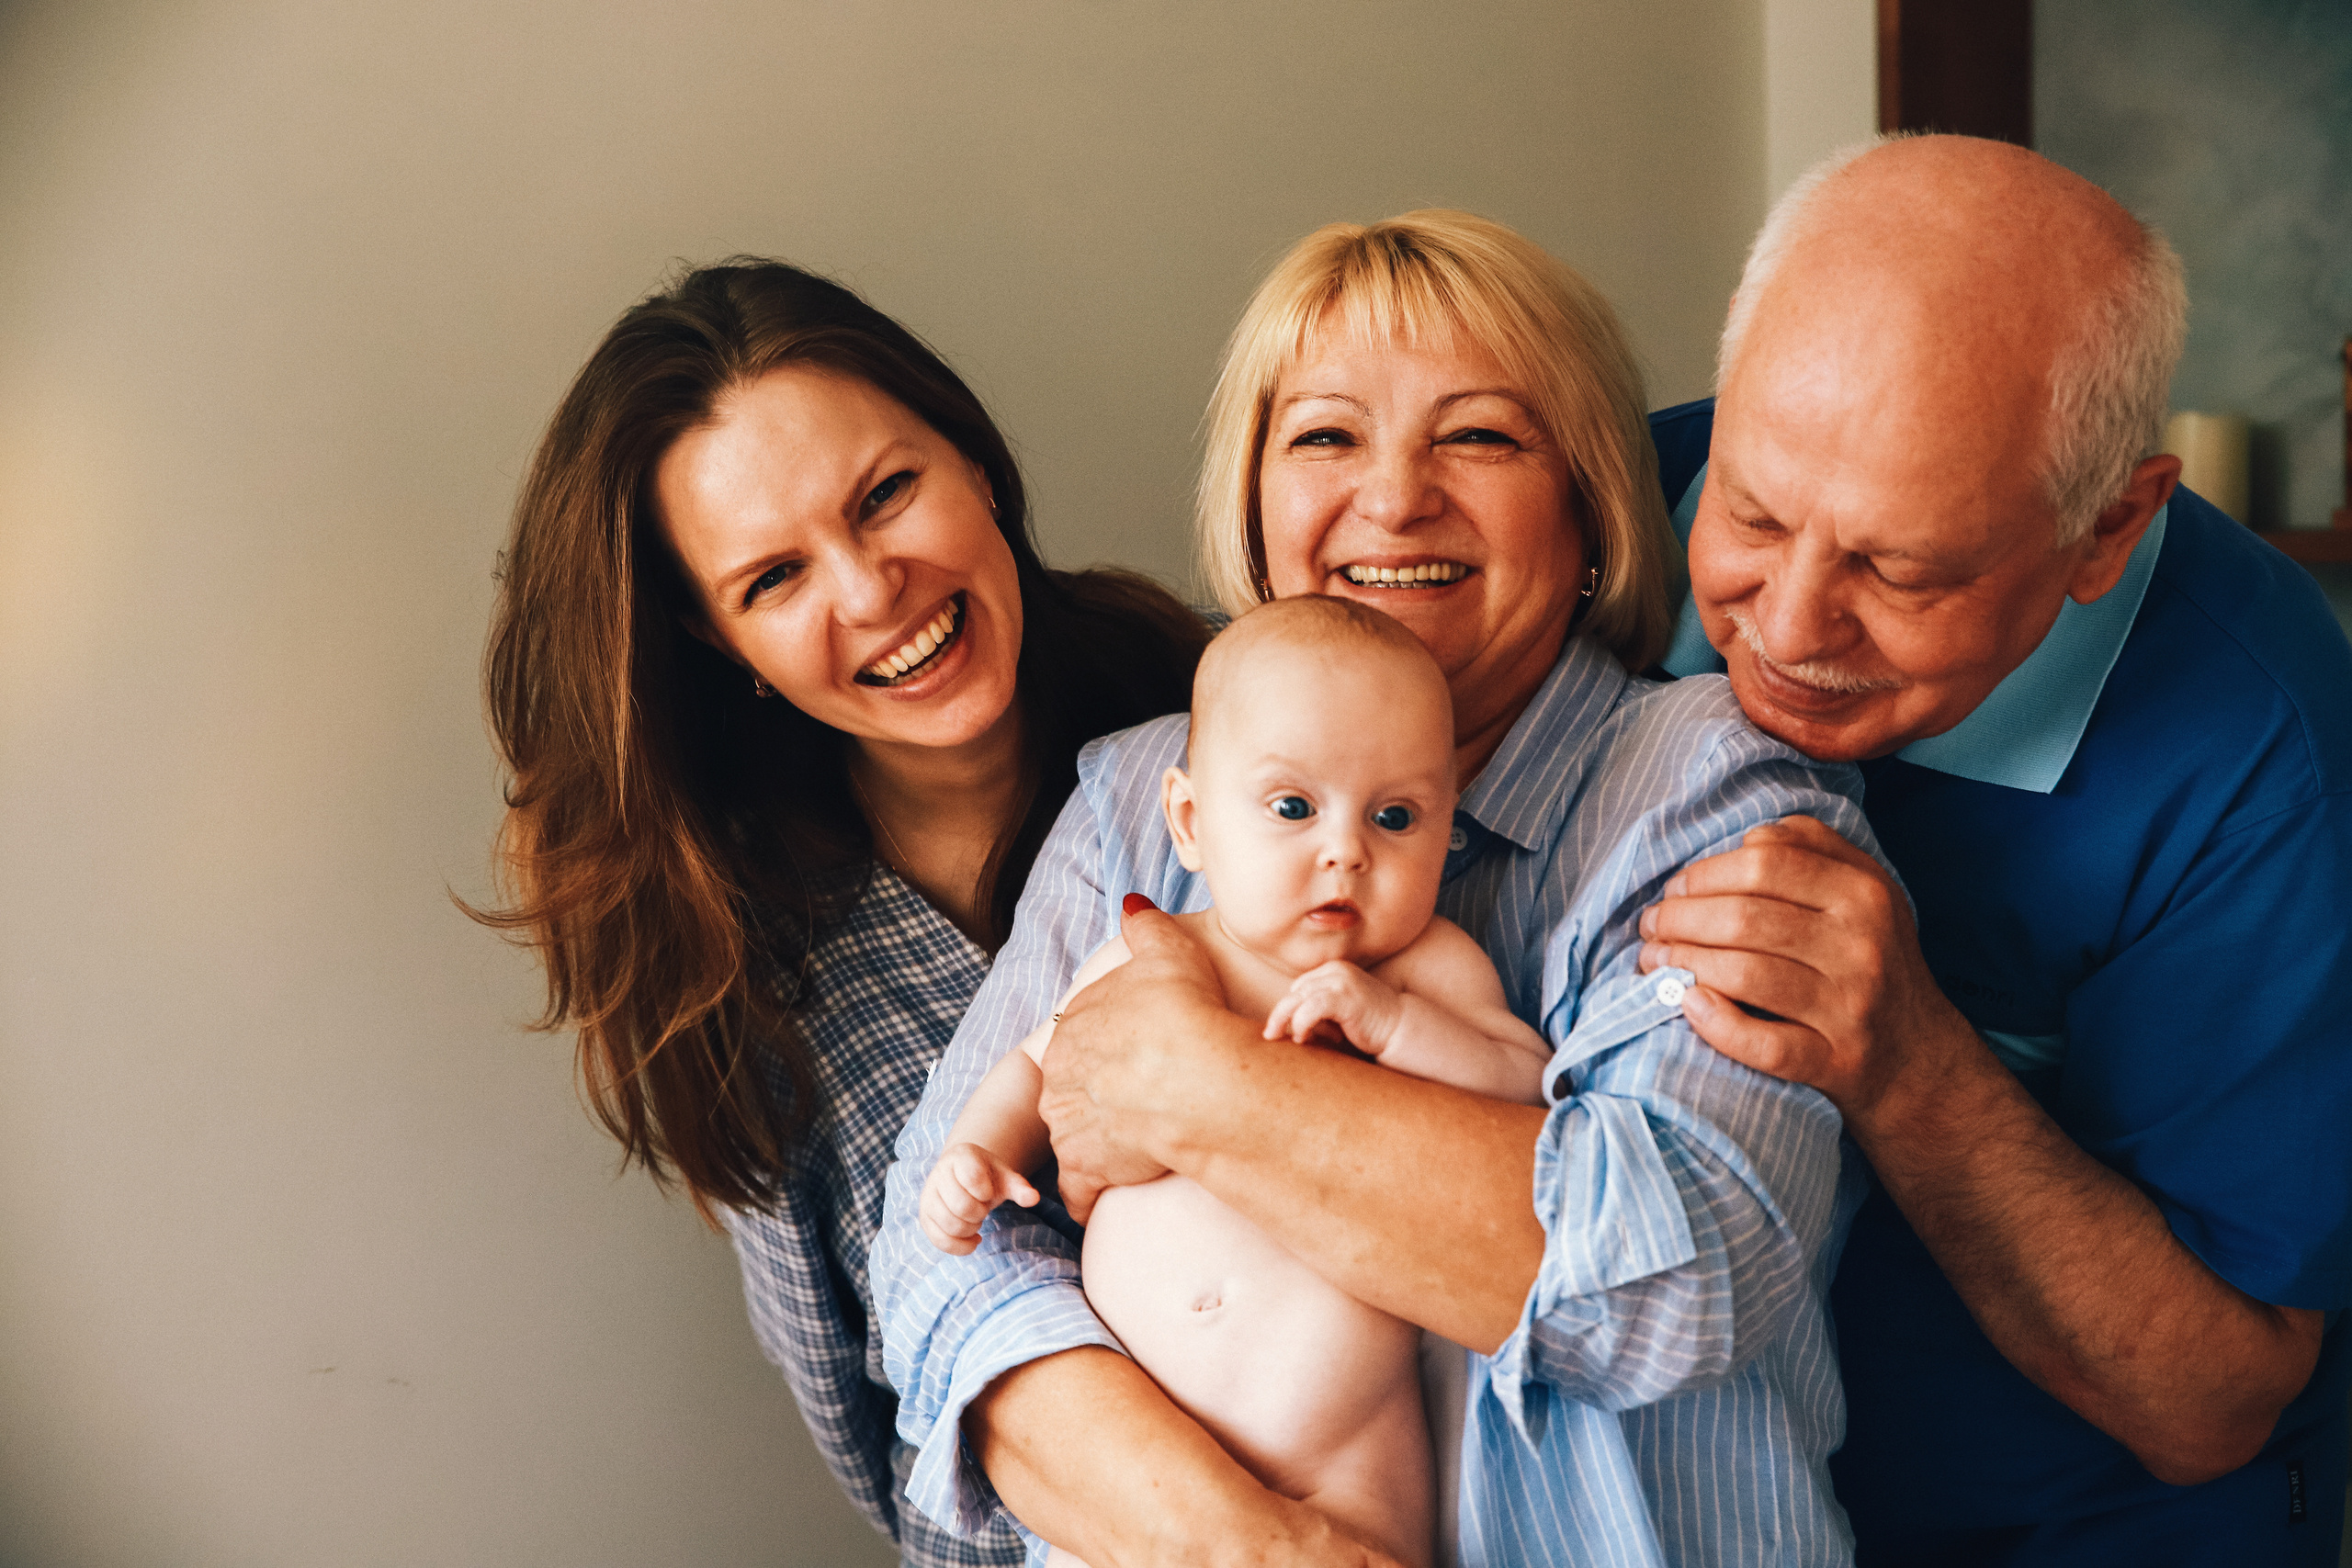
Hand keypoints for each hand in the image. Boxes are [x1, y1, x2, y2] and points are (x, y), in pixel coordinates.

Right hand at [919, 1143, 1040, 1253]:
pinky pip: (940, 1241)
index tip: (987, 1190)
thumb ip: (1019, 1187)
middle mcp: (939, 1172)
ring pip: (950, 1225)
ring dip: (970, 1228)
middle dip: (979, 1213)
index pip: (973, 1178)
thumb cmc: (988, 1178)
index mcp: (961, 1156)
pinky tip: (973, 1239)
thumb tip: (1034, 1199)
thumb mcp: (1005, 1178)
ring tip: (976, 1220)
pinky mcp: (924, 1217)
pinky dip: (961, 1246)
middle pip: (961, 1206)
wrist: (964, 1179)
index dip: (985, 1191)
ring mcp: (928, 1195)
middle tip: (982, 1208)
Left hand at [1040, 894, 1228, 1222]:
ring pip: (1072, 1134)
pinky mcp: (1086, 1167)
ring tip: (1125, 1147)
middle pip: (1071, 1087)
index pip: (1082, 1037)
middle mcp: (1058, 1075)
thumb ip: (1145, 926)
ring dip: (1092, 1142)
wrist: (1198, 1079)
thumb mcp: (1167, 952)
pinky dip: (1087, 1195)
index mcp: (1071, 1026)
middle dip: (1094, 1095)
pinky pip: (1079, 1189)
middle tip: (1133, 1104)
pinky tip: (1102, 1196)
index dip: (1110, 1047)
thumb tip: (1131, 902)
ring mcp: (1068, 1124)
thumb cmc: (1185, 1012)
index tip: (1134, 1057)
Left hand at [1263, 960, 1400, 1055]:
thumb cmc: (1367, 1024)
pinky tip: (1302, 1038)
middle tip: (1270, 1035)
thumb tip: (1283, 1023)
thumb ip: (1316, 1009)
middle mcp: (1335, 970)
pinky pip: (1310, 1008)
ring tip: (1286, 1038)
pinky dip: (1301, 1023)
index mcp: (1334, 969)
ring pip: (1297, 998)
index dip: (1290, 1007)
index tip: (1288, 1028)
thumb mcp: (1337, 1011)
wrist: (1399, 1028)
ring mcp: (1340, 981)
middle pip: (1295, 990)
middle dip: (1281, 1014)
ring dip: (1286, 1020)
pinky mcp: (1344, 997)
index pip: (1299, 986)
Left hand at [1635, 815, 1978, 1122]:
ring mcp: (1849, 1007)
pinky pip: (1763, 1044)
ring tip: (1654, 961)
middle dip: (1679, 919)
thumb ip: (1811, 848)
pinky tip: (1687, 1005)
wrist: (1917, 1058)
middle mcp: (1860, 945)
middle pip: (1744, 917)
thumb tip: (1745, 839)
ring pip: (1746, 974)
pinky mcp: (1836, 1061)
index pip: (1765, 862)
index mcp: (1863, 892)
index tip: (1675, 888)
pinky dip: (1716, 1023)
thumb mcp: (1862, 891)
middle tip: (1651, 927)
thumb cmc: (1870, 961)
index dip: (1704, 873)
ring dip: (1682, 964)